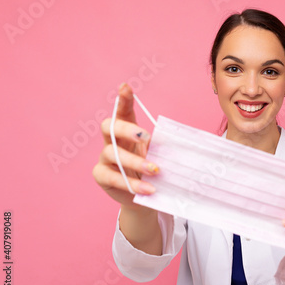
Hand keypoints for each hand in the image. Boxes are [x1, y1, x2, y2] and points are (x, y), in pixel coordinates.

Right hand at [92, 83, 159, 208]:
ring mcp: (105, 158)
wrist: (149, 197)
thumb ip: (164, 147)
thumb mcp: (161, 155)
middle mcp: (113, 141)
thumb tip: (182, 141)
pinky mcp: (102, 176)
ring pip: (112, 154)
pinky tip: (148, 189)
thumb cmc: (155, 171)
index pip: (123, 112)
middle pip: (109, 127)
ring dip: (136, 162)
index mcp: (128, 132)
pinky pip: (113, 177)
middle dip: (126, 129)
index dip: (123, 100)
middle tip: (146, 137)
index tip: (125, 87)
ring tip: (155, 170)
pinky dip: (132, 184)